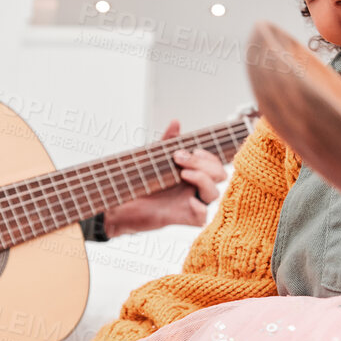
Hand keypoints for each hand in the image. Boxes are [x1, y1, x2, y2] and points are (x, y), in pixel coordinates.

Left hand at [101, 120, 226, 235]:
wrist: (121, 204)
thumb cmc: (140, 183)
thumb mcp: (153, 159)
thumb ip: (167, 142)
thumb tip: (176, 122)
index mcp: (192, 173)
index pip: (214, 164)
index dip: (208, 156)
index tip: (191, 150)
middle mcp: (194, 188)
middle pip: (219, 175)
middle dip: (205, 164)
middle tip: (180, 159)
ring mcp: (191, 203)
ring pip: (214, 194)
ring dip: (203, 180)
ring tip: (183, 174)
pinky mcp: (182, 219)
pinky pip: (202, 218)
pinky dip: (200, 210)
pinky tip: (191, 202)